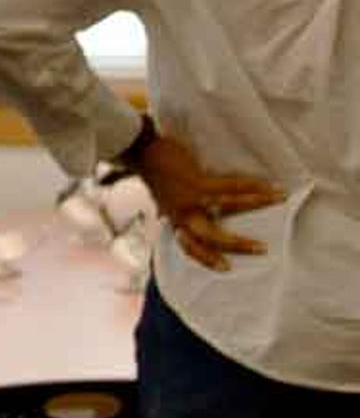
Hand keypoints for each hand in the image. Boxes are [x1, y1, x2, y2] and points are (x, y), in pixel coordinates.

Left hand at [133, 133, 284, 271]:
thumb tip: (165, 218)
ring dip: (257, 203)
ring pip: (229, 207)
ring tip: (278, 199)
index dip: (205, 258)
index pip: (188, 246)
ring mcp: (191, 199)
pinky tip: (268, 185)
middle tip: (261, 249)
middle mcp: (182, 214)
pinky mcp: (198, 183)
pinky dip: (252, 186)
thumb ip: (166, 210)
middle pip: (209, 238)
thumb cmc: (152, 171)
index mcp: (174, 219)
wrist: (139, 150)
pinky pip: (231, 187)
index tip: (225, 267)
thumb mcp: (158, 197)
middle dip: (236, 245)